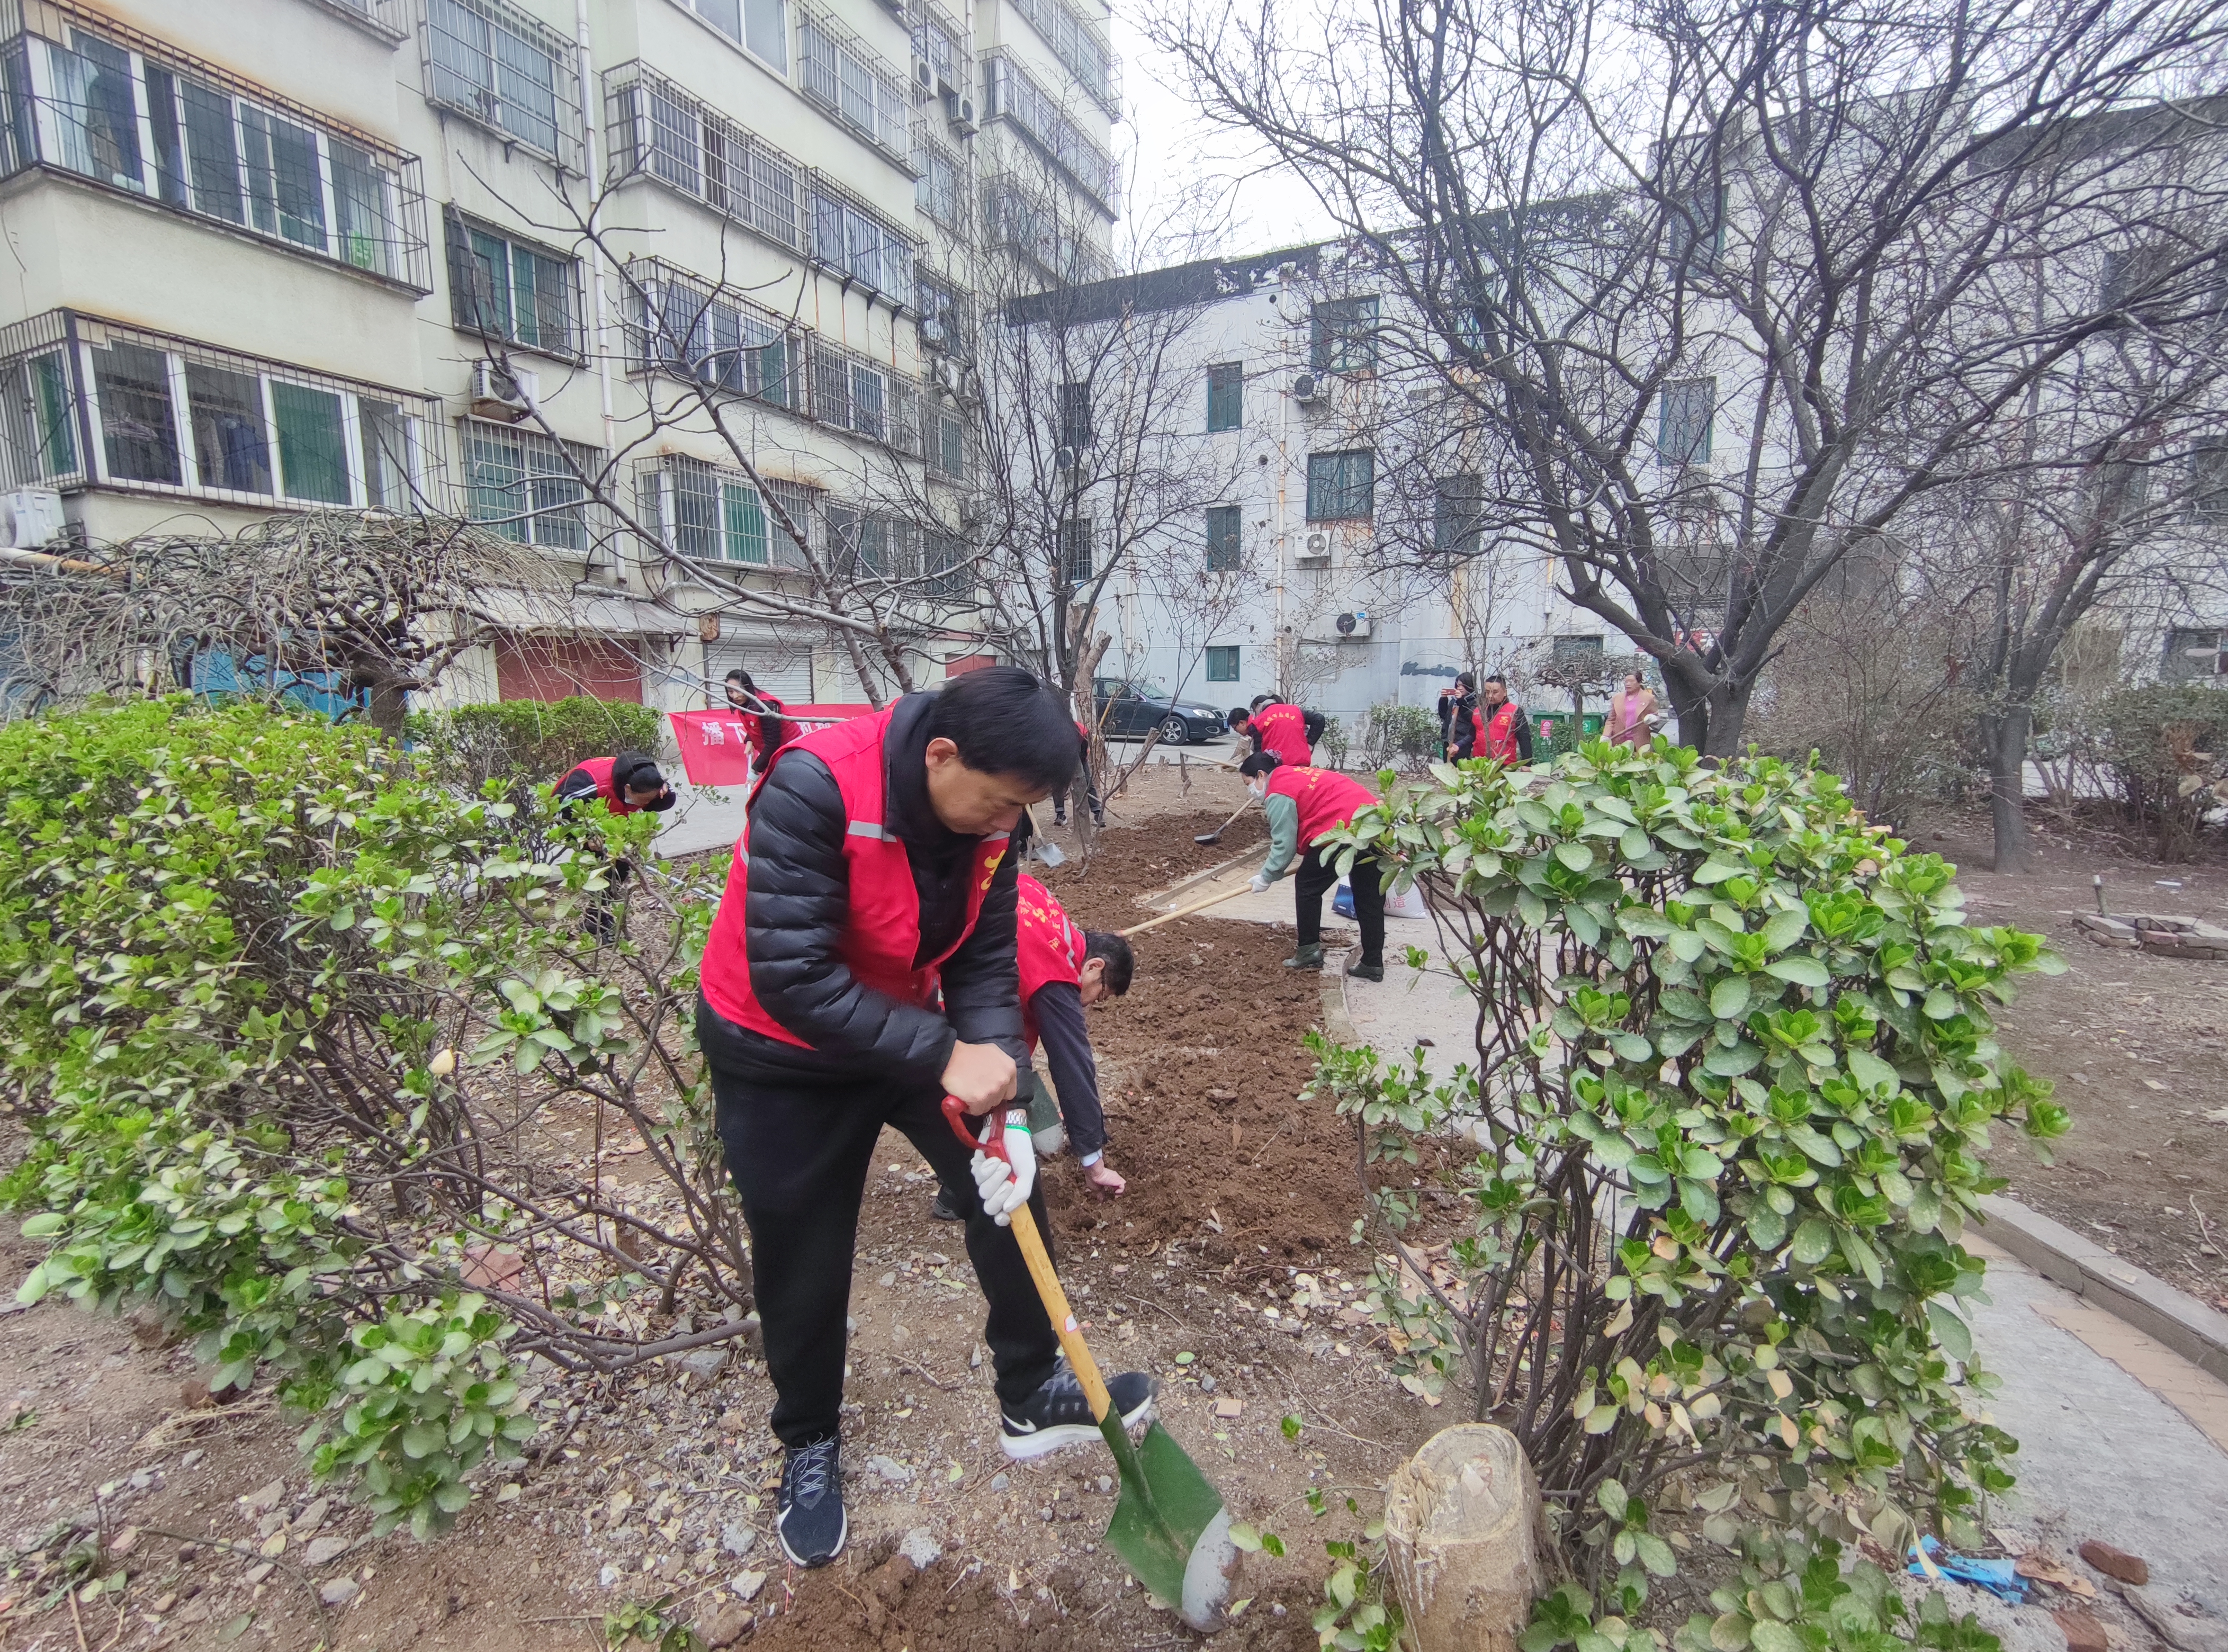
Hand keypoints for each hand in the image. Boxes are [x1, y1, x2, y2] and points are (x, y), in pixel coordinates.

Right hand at [942, 1040, 1016, 1113]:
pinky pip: (977, 1110)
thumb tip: (1002, 1079)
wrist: (949, 1057)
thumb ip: (1001, 1066)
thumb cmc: (968, 1054)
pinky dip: (970, 1107)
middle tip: (976, 1088)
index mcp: (1009, 1068)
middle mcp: (1004, 1079)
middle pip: (999, 1099)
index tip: (989, 1089)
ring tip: (969, 1091)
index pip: (1010, 1091)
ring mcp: (993, 1090)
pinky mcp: (979, 1099)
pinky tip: (964, 1096)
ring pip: (988, 1106)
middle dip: (988, 1097)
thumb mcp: (992, 1052)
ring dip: (979, 1103)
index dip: (999, 1092)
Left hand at [970, 1109, 1036, 1224]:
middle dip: (998, 1193)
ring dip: (993, 1175)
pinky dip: (985, 1166)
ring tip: (1001, 1162)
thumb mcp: (1028, 1171)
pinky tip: (992, 1157)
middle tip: (1008, 1179)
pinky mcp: (976, 1166)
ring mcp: (985, 1178)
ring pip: (982, 1190)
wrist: (1010, 1126)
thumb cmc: (1021, 1149)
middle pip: (989, 1205)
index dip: (1001, 1218)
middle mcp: (996, 1189)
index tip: (1004, 1215)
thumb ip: (1021, 1192)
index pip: (1001, 1215)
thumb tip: (1007, 1210)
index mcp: (1010, 1193)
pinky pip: (975, 1174)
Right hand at [1083, 1158, 1125, 1195]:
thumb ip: (1100, 1195)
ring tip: (1115, 1195)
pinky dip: (1120, 1191)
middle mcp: (1113, 1177)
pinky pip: (1122, 1187)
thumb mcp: (1096, 1189)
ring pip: (1122, 1185)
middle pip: (1119, 1185)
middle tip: (1114, 1196)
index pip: (1113, 1185)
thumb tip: (1101, 1201)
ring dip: (1119, 1191)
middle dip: (1117, 1191)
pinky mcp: (1118, 1180)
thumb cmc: (1092, 1178)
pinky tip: (1114, 1192)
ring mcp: (1116, 1178)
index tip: (1110, 1195)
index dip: (1113, 1190)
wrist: (1094, 1171)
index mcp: (1107, 1178)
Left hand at [1248, 873, 1271, 892]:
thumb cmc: (1259, 879)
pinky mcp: (1267, 888)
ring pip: (1260, 889)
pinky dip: (1263, 886)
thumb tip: (1248, 882)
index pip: (1252, 892)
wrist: (1266, 878)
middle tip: (1255, 884)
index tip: (1250, 888)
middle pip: (1256, 891)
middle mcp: (1259, 890)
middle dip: (1256, 888)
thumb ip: (1249, 881)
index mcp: (1255, 889)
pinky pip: (1264, 888)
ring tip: (1259, 882)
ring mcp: (1263, 890)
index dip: (1251, 890)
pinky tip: (1263, 882)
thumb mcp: (1252, 879)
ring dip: (1259, 887)